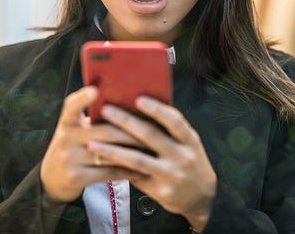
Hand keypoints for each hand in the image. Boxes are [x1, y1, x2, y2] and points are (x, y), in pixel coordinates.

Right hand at [40, 86, 144, 202]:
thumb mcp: (75, 128)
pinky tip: (140, 167)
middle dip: (131, 131)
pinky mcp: (75, 177)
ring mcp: (69, 158)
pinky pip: (107, 172)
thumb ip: (92, 117)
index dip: (83, 97)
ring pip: (109, 152)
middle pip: (105, 130)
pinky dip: (126, 169)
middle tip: (153, 129)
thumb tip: (127, 102)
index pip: (72, 105)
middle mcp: (66, 137)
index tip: (95, 89)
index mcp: (67, 121)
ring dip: (133, 151)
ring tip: (151, 148)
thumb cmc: (74, 146)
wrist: (52, 179)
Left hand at [88, 96, 216, 230]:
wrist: (201, 196)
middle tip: (106, 110)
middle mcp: (181, 156)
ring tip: (93, 142)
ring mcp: (170, 174)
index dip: (156, 109)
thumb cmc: (189, 159)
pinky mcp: (159, 190)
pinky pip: (134, 176)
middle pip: (150, 136)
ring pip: (137, 160)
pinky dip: (117, 167)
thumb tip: (140, 106)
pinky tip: (102, 162)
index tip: (138, 99)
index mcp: (189, 139)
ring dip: (113, 150)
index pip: (174, 120)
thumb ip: (171, 128)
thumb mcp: (188, 141)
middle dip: (126, 122)